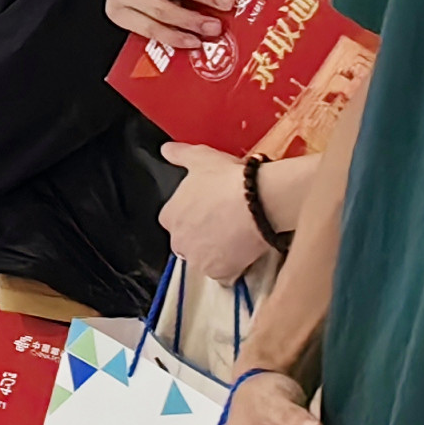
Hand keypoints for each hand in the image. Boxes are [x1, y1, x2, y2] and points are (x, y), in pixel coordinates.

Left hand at [160, 144, 267, 282]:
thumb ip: (179, 155)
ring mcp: (198, 260)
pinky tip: (244, 253)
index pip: (174, 219)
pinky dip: (232, 267)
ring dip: (216, 252)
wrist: (257, 201)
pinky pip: (224, 274)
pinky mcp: (220, 274)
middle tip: (225, 223)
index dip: (193, 214)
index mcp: (169, 216)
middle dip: (202, 235)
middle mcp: (178, 242)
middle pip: (187, 242)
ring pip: (204, 259)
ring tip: (237, 237)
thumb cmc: (226, 178)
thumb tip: (165, 150)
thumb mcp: (200, 158)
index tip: (209, 208)